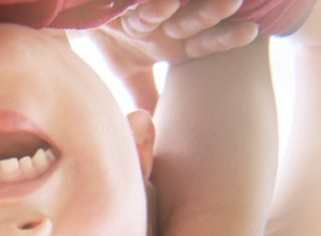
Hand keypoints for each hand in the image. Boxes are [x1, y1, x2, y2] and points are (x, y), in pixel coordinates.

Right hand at [90, 0, 258, 110]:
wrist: (75, 12)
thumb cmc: (110, 38)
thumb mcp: (129, 71)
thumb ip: (146, 95)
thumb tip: (155, 133)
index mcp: (175, 41)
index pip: (206, 41)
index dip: (226, 37)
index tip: (250, 32)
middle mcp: (168, 20)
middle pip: (194, 18)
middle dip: (213, 12)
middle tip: (233, 3)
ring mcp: (149, 5)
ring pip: (170, 4)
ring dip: (194, 4)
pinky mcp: (129, 0)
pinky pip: (140, 2)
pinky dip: (155, 5)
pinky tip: (166, 4)